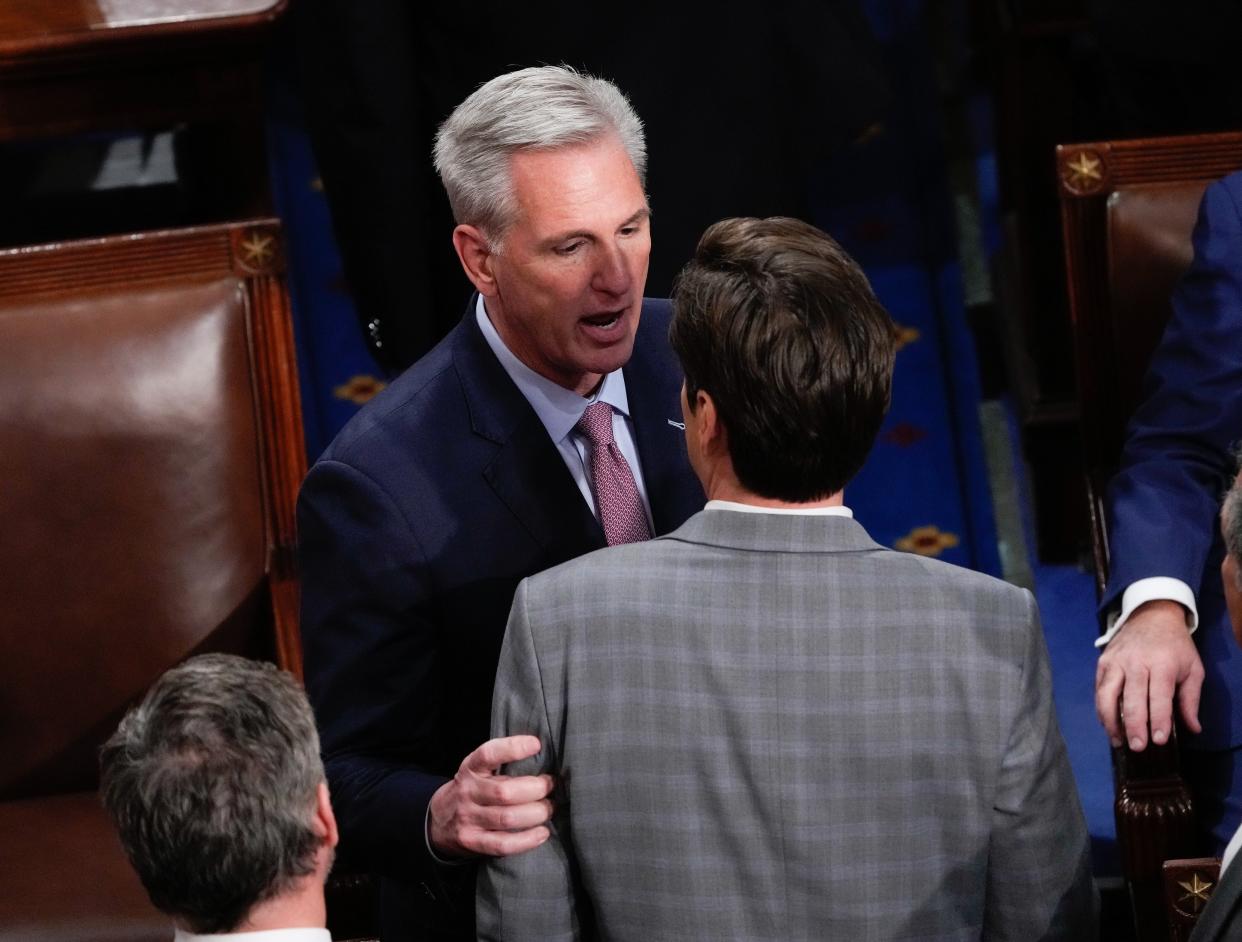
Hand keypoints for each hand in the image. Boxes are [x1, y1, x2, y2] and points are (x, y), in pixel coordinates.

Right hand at [428, 735, 553, 857]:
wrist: (436, 821)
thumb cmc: (471, 791)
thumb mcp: (478, 771)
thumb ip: (501, 764)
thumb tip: (542, 757)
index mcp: (470, 769)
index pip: (488, 754)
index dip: (513, 748)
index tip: (536, 744)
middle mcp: (467, 792)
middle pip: (505, 792)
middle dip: (536, 789)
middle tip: (550, 786)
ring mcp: (468, 819)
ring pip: (507, 818)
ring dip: (536, 814)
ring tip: (549, 809)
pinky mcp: (473, 842)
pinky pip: (503, 844)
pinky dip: (527, 840)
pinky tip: (542, 833)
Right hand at [1096, 599, 1203, 749]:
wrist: (1151, 615)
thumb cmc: (1175, 646)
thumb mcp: (1193, 668)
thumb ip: (1191, 699)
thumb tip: (1193, 729)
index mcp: (1162, 664)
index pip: (1159, 697)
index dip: (1159, 720)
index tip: (1160, 740)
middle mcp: (1136, 663)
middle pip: (1132, 698)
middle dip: (1134, 726)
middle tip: (1137, 747)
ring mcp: (1116, 662)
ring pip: (1108, 695)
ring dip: (1111, 721)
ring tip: (1117, 741)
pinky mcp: (1103, 662)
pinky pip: (1099, 689)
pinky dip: (1101, 709)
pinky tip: (1108, 724)